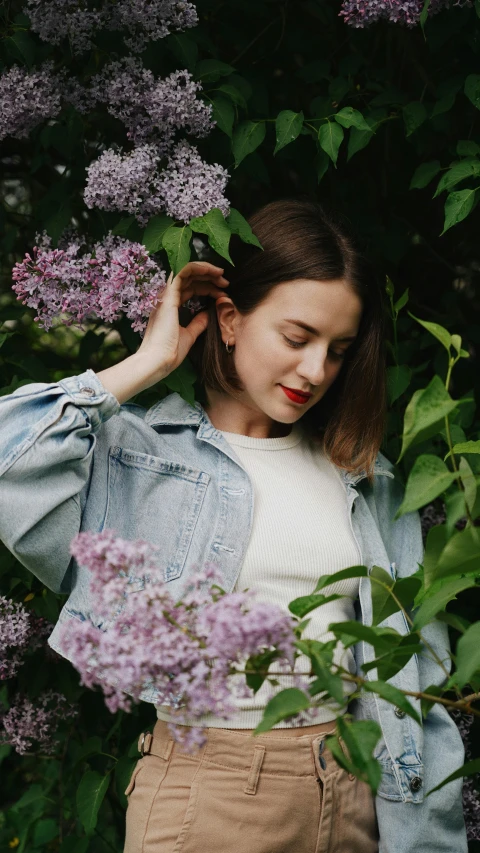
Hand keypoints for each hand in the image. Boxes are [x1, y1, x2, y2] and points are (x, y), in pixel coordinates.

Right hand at [136, 261, 229, 379]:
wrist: (159, 361)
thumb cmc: (170, 352)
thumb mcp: (189, 335)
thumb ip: (198, 323)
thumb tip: (207, 314)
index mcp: (170, 307)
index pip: (190, 289)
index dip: (208, 288)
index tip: (224, 294)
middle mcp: (167, 298)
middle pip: (189, 278)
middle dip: (209, 277)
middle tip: (225, 282)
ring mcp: (167, 295)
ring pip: (186, 272)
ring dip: (205, 270)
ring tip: (222, 275)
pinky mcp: (169, 295)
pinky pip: (183, 272)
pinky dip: (197, 268)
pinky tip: (212, 271)